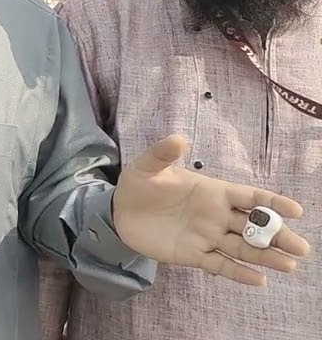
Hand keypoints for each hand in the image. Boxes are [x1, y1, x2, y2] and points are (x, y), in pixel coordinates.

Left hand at [113, 134, 311, 284]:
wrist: (119, 211)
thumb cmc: (140, 184)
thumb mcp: (148, 166)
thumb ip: (163, 154)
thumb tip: (178, 138)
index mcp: (213, 192)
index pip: (250, 197)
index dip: (272, 202)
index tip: (296, 211)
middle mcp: (217, 216)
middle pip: (254, 227)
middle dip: (277, 236)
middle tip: (301, 248)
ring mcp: (207, 236)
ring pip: (243, 248)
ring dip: (265, 257)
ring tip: (288, 265)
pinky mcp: (193, 255)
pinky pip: (220, 265)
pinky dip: (238, 273)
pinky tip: (259, 280)